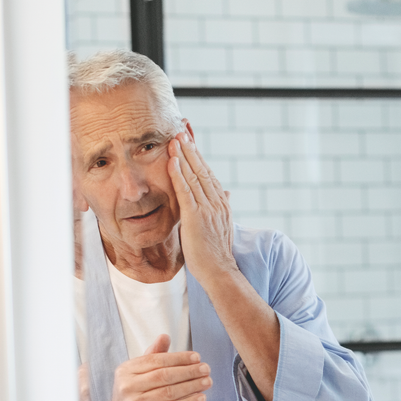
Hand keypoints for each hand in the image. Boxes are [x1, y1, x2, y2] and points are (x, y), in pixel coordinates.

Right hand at [86, 334, 211, 400]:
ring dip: (192, 386)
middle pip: (164, 375)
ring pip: (169, 392)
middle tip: (206, 369)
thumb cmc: (132, 397)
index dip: (179, 358)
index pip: (156, 360)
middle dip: (189, 371)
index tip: (197, 357)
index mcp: (126, 370)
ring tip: (207, 382)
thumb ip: (152, 356)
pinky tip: (200, 398)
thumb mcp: (136, 374)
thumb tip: (165, 336)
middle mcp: (128, 386)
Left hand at [167, 131, 236, 280]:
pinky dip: (179, 174)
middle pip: (202, 169)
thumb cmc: (216, 251)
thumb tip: (228, 192)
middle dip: (191, 149)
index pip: (208, 173)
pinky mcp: (196, 216)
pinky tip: (172, 160)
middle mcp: (216, 201)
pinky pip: (186, 190)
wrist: (219, 270)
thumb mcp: (223, 224)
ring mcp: (207, 208)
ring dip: (183, 155)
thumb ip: (222, 206)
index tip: (190, 140)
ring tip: (174, 138)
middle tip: (180, 130)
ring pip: (194, 175)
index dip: (198, 156)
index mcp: (221, 202)